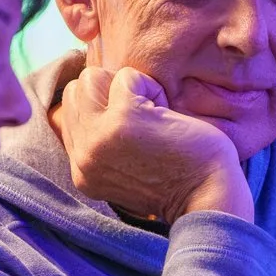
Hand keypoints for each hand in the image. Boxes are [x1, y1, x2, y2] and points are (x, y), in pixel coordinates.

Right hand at [53, 64, 253, 223]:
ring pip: (90, 78)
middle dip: (109, 93)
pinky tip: (166, 115)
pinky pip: (127, 76)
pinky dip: (152, 87)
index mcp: (81, 171)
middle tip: (144, 119)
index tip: (134, 128)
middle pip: (75, 91)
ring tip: (152, 115)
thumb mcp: (125, 170)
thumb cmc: (179, 179)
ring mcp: (98, 138)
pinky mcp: (122, 120)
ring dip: (127, 88)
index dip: (102, 107)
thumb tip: (95, 95)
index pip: (68, 114)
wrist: (207, 198)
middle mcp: (82, 156)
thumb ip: (101, 143)